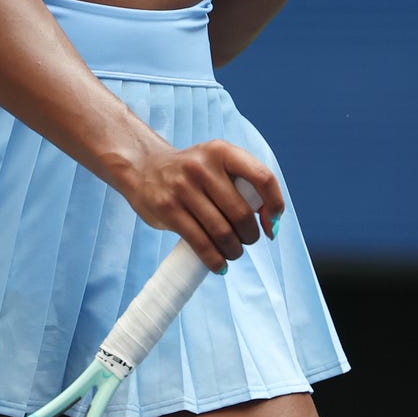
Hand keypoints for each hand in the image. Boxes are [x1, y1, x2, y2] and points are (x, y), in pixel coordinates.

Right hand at [121, 140, 285, 272]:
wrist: (143, 167)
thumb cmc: (191, 172)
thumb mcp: (215, 162)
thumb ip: (242, 183)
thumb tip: (270, 223)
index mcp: (222, 151)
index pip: (263, 177)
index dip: (274, 205)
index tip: (271, 224)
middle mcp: (202, 166)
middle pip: (242, 213)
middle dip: (250, 236)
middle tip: (246, 241)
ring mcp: (183, 187)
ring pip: (222, 232)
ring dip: (234, 250)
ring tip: (233, 253)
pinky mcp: (168, 209)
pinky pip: (200, 243)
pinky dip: (215, 260)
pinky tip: (219, 265)